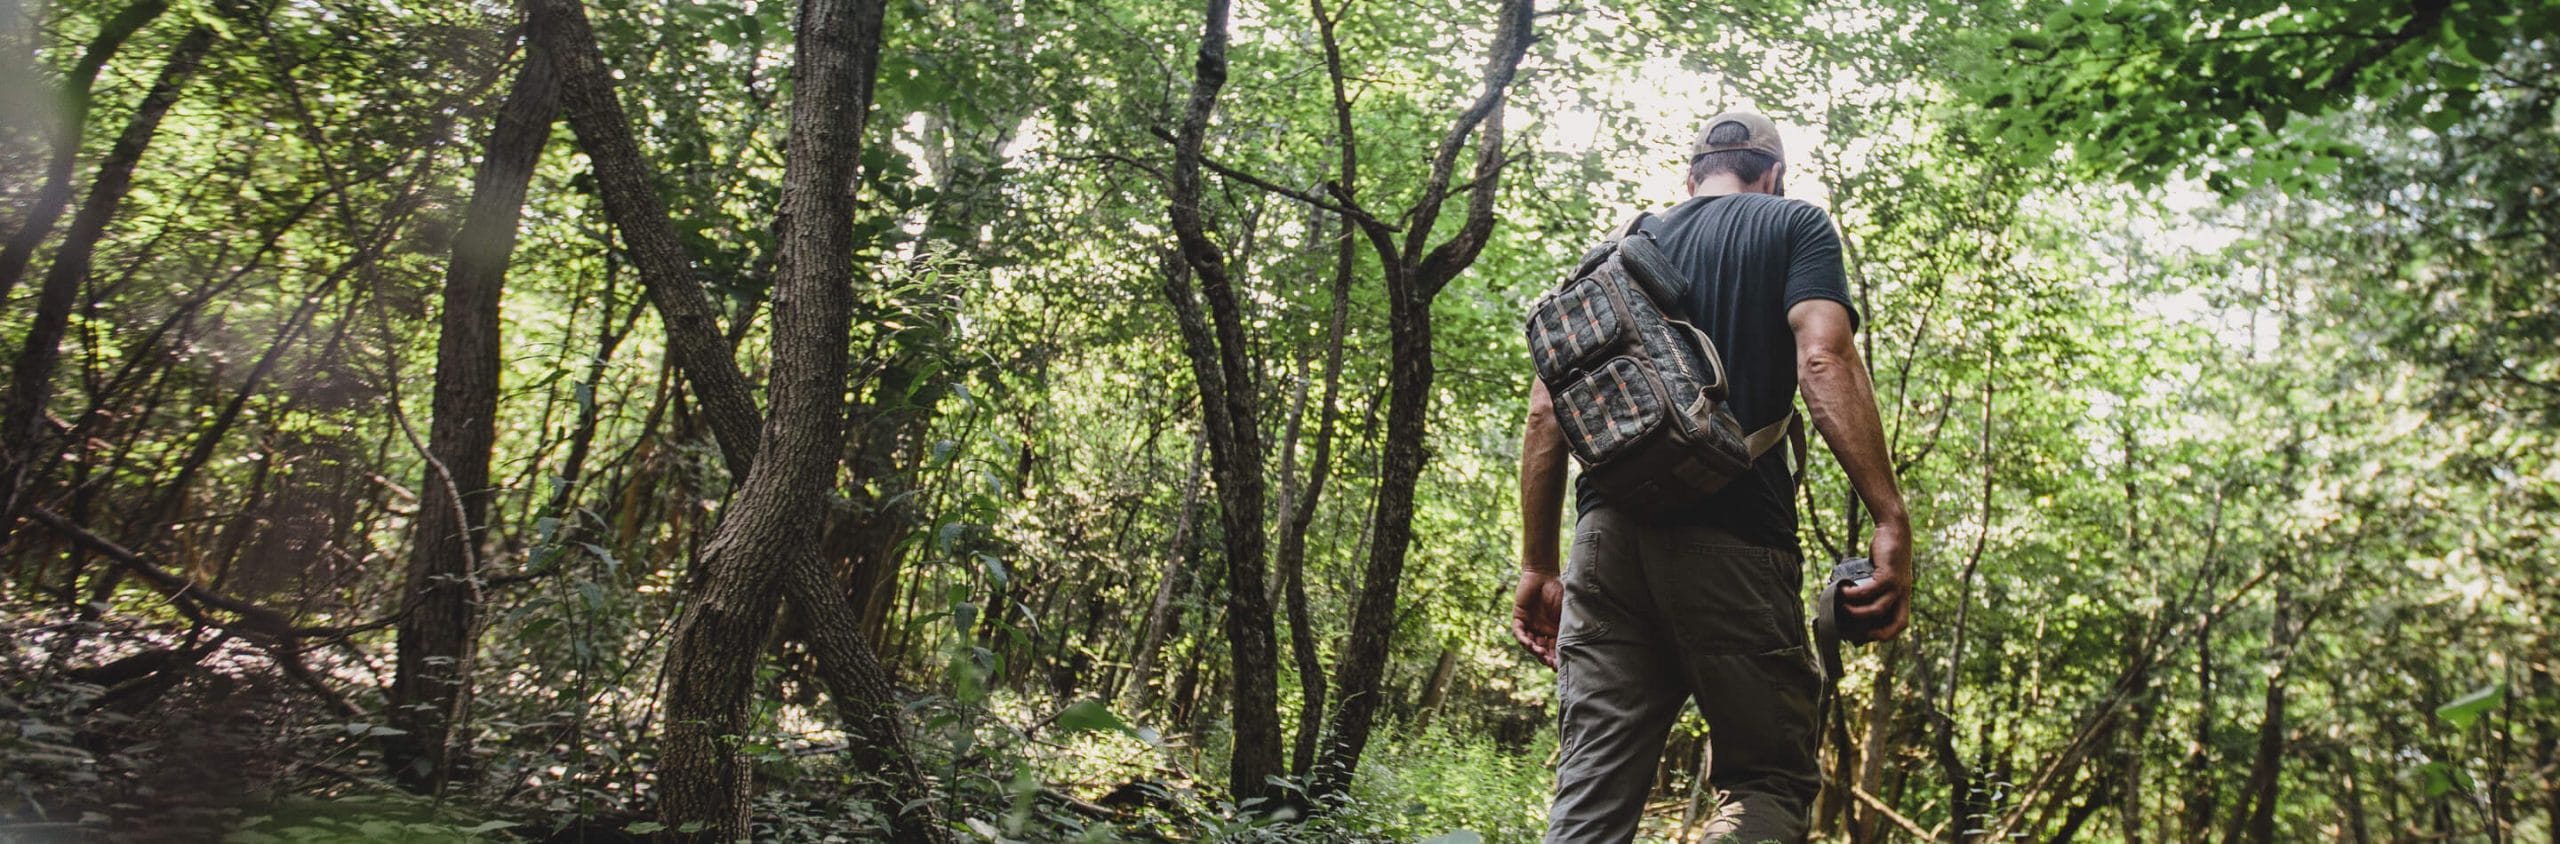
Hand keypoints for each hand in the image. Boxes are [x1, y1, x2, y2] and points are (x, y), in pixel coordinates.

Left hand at [1511, 570, 1563, 668]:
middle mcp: (1542, 631)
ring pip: (1530, 643)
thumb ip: (1569, 624)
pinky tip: (1528, 643)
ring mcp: (1530, 625)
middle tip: (1550, 663)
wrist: (1543, 574)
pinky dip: (1523, 638)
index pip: (1555, 648)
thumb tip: (1582, 641)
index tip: (1560, 666)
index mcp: (1554, 630)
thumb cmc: (1558, 590)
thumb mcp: (1566, 610)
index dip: (1557, 658)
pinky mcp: (1520, 618)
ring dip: (1534, 650)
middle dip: (1546, 657)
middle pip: (1542, 649)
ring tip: (1540, 653)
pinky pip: (1519, 632)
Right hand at [1842, 520, 1912, 639]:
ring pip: (1879, 609)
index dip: (1884, 634)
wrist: (1894, 529)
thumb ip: (1872, 588)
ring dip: (1858, 613)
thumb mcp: (1881, 574)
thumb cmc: (1884, 553)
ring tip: (1843, 607)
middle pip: (1898, 624)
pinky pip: (1870, 590)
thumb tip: (1850, 601)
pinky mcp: (1889, 573)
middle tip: (1856, 633)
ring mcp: (1898, 585)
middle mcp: (1903, 594)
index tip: (1864, 635)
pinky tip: (1843, 590)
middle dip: (1877, 634)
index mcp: (1903, 596)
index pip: (1900, 625)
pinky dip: (1855, 594)